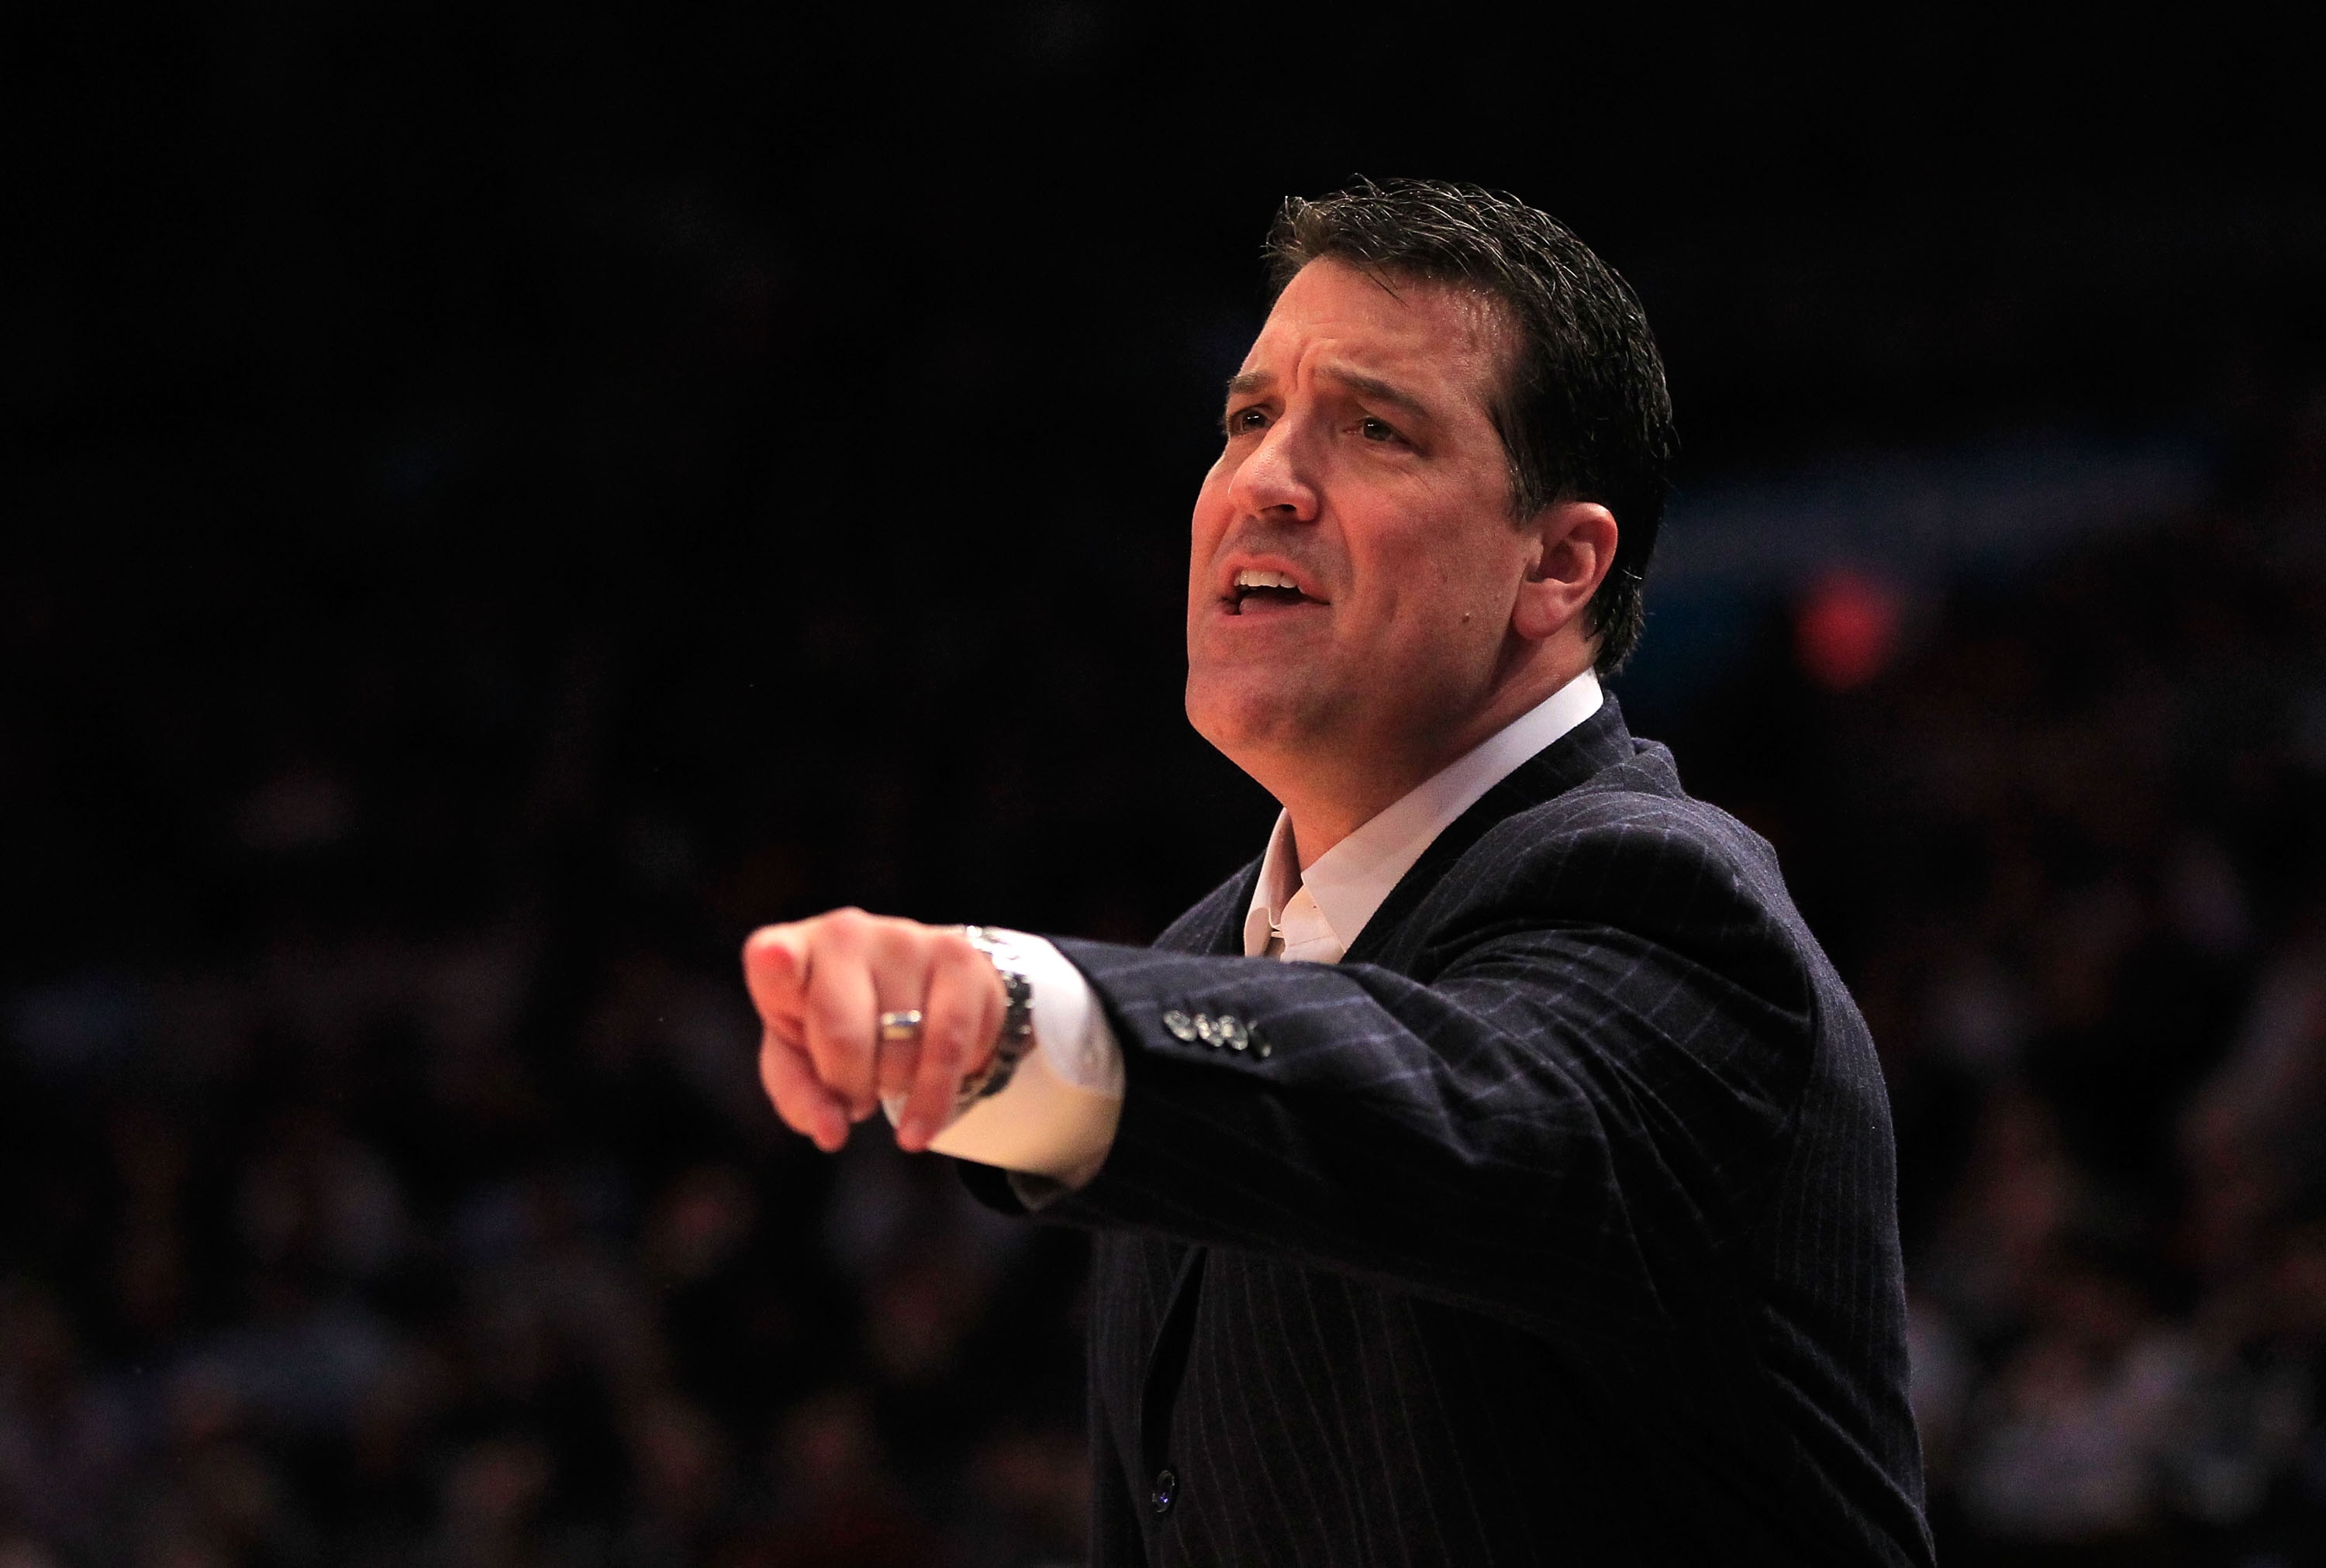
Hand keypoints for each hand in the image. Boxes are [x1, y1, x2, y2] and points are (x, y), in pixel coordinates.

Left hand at [740, 909, 1006, 1154]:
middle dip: (849, 1086)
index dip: (778, 959)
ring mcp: (905, 938)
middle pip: (843, 1036)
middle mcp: (845, 932)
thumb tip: (831, 1133)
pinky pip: (949, 1044)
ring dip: (894, 1088)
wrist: (913, 990)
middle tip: (855, 1092)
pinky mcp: (959, 956)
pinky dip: (934, 1098)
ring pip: (902, 1047)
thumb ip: (802, 1097)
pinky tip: (922, 1125)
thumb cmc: (838, 1029)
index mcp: (790, 955)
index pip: (776, 955)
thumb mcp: (802, 1064)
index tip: (775, 957)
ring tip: (888, 1080)